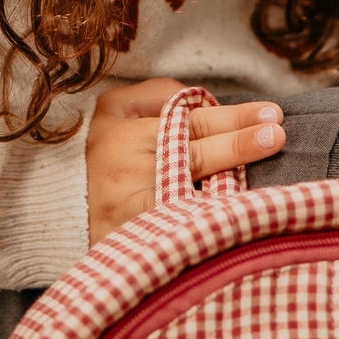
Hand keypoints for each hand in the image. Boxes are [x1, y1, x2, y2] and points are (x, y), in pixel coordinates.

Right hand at [85, 76, 285, 242]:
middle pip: (194, 154)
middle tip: (276, 135)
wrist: (61, 214)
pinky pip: (182, 231)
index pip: (188, 122)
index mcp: (123, 130)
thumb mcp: (115, 112)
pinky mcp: (138, 242)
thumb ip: (157, 96)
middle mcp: (127, 169)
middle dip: (238, 144)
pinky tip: (240, 220)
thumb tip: (208, 102)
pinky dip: (211, 225)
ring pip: (192, 196)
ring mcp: (132, 210)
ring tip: (267, 175)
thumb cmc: (101, 155)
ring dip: (233, 186)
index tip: (269, 116)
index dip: (232, 119)